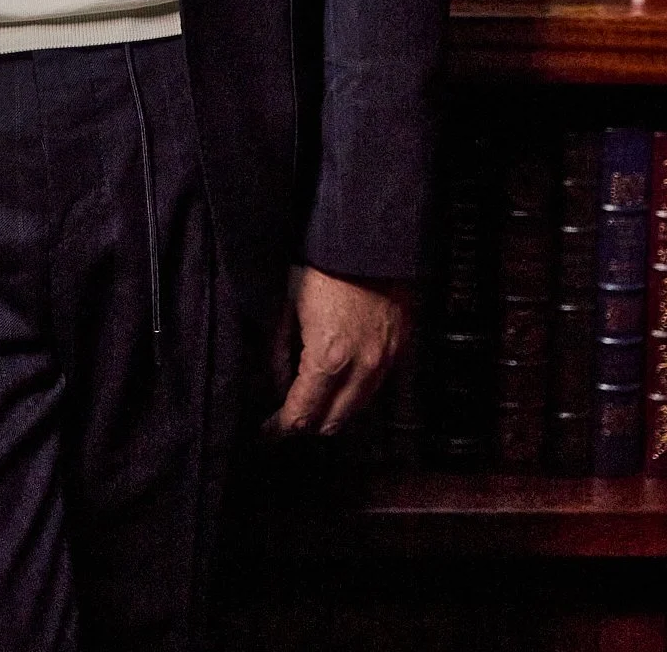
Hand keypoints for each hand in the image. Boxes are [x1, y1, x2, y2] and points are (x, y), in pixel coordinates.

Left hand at [263, 263, 410, 438]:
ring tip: (311, 396)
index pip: (303, 416)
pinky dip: (356, 391)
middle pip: (333, 423)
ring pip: (358, 408)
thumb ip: (276, 348)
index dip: (280, 428)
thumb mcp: (286, 302)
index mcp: (329, 359)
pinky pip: (376, 385)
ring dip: (333, 410)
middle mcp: (362, 368)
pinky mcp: (399, 347)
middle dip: (307, 425)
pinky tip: (339, 376)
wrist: (370, 236)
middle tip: (285, 416)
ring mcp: (386, 360)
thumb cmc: (324, 262)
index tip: (267, 430)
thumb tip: (272, 380)